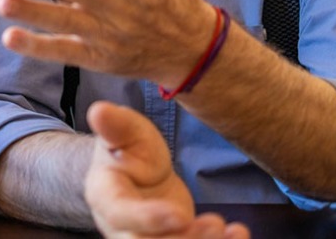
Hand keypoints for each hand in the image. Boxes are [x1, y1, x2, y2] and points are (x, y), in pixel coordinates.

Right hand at [86, 101, 249, 238]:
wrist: (139, 172)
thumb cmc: (130, 148)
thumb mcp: (126, 131)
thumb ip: (115, 125)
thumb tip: (99, 109)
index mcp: (105, 196)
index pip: (121, 213)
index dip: (148, 219)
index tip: (180, 216)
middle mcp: (119, 227)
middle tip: (214, 224)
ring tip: (226, 228)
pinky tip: (236, 234)